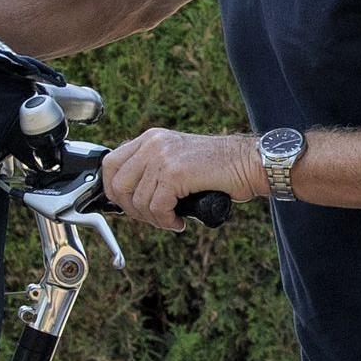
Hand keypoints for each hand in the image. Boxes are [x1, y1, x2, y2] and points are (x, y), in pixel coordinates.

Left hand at [103, 127, 263, 228]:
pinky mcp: (175, 173)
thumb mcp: (178, 160)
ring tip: (171, 219)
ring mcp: (162, 156)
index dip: (114, 191)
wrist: (249, 163)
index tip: (129, 206)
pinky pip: (156, 207)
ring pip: (137, 201)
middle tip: (153, 217)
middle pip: (117, 184)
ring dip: (153, 219)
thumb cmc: (220, 168)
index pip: (110, 164)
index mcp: (151, 138)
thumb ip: (152, 170)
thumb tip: (127, 197)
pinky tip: (179, 221)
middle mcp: (153, 143)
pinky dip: (166, 221)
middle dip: (131, 209)